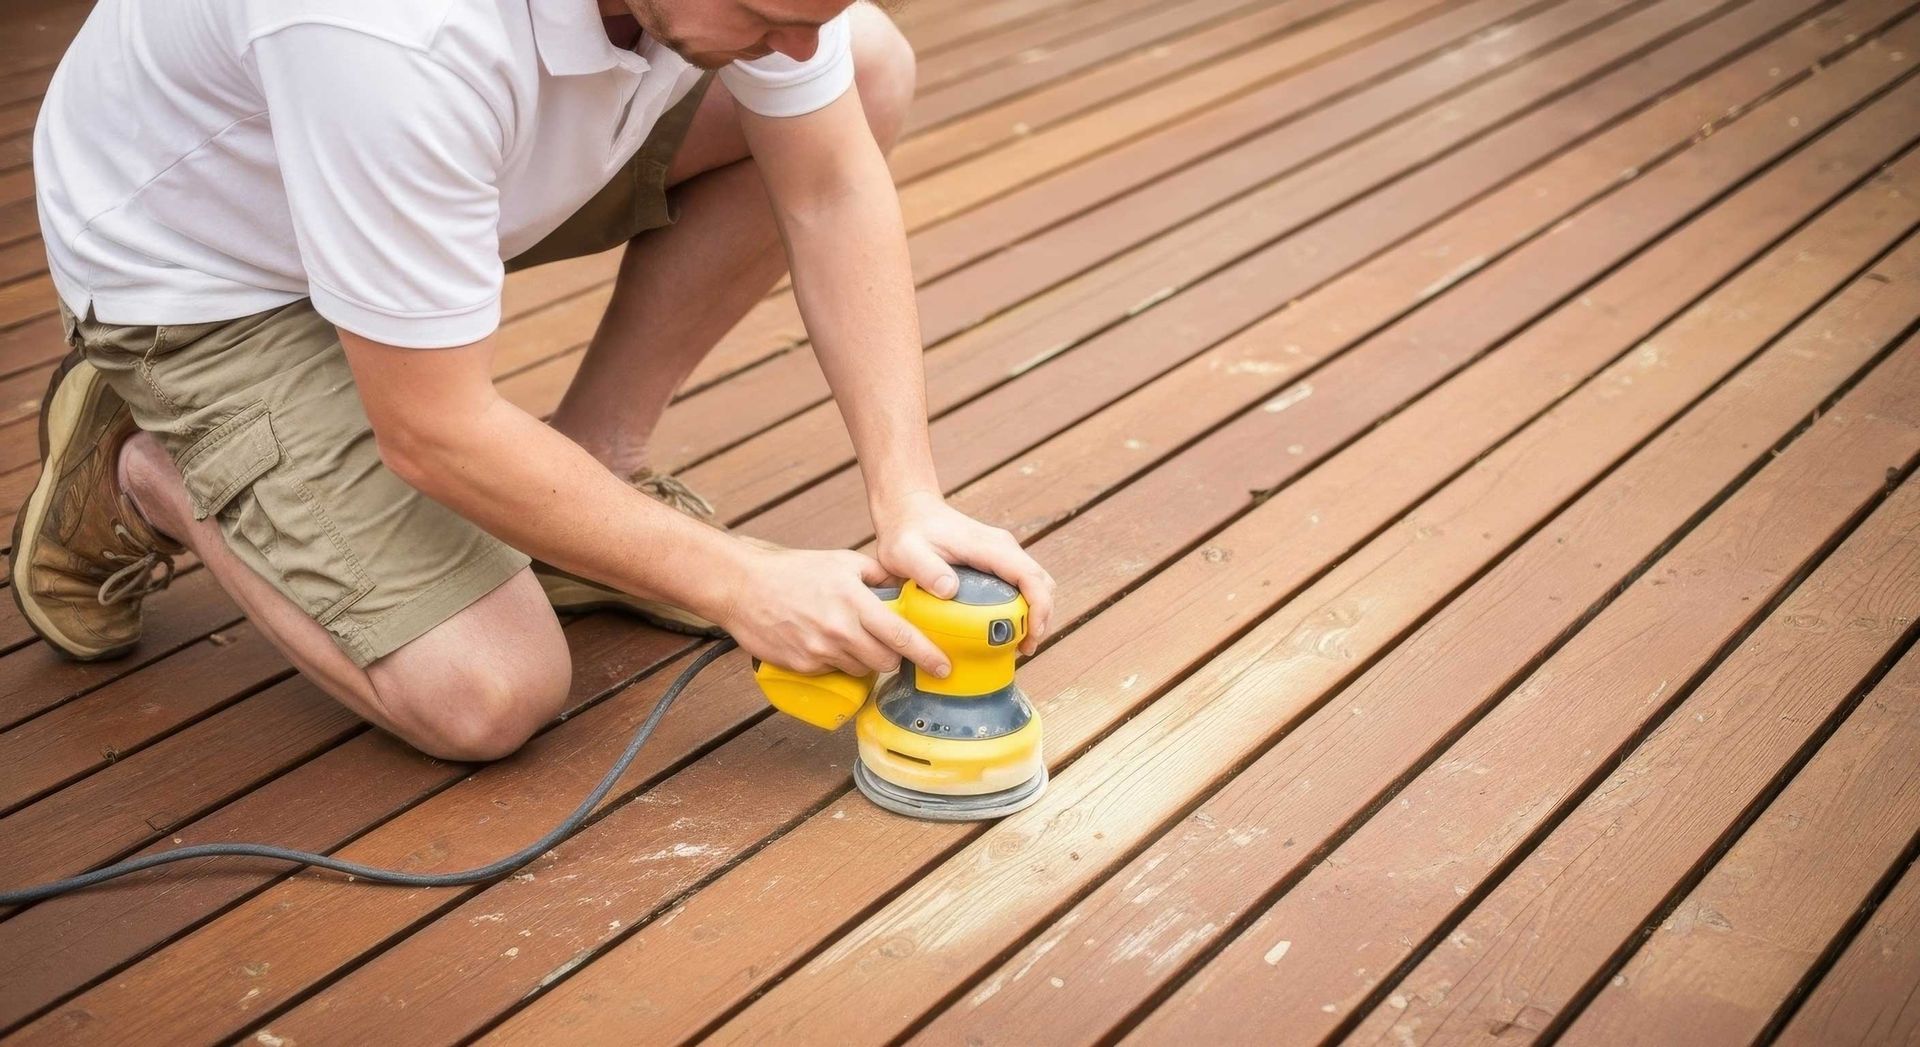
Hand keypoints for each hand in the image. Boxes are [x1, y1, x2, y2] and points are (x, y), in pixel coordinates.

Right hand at [717, 543, 950, 679]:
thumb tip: (909, 584)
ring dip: (866, 660)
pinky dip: (838, 662)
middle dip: (895, 657)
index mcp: (854, 602)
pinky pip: (834, 672)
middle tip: (892, 646)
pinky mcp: (803, 666)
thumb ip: (878, 574)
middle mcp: (839, 630)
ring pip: (862, 670)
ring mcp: (820, 651)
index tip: (944, 667)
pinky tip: (826, 642)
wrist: (744, 587)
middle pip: (886, 661)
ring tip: (851, 638)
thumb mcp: (842, 561)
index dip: (927, 655)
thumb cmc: (794, 571)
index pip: (901, 636)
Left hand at [871, 490, 1056, 655]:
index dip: (1039, 607)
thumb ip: (926, 570)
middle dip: (1041, 617)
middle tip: (1025, 648)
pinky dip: (1021, 609)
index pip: (1029, 575)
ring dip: (1033, 615)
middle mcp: (1003, 548)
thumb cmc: (907, 533)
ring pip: (1035, 586)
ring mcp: (1002, 555)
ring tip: (1018, 644)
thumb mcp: (906, 552)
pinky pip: (1021, 587)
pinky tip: (1004, 629)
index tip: (1032, 634)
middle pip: (1041, 583)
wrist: (908, 513)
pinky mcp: (997, 563)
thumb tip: (950, 590)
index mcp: (989, 546)